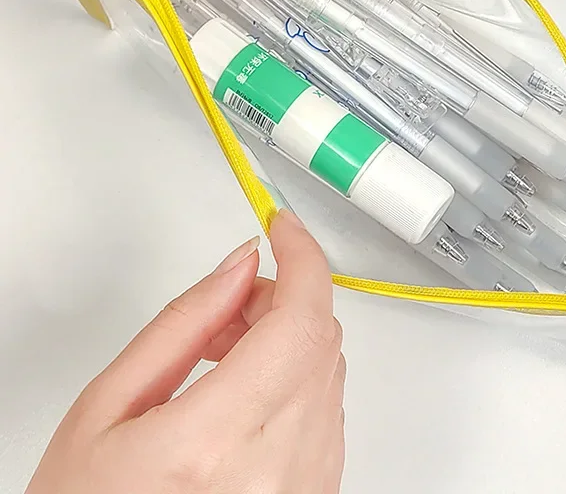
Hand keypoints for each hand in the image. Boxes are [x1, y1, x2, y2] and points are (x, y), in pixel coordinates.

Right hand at [26, 211, 345, 493]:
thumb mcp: (108, 407)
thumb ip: (183, 323)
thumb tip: (239, 265)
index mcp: (213, 442)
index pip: (297, 320)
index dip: (301, 257)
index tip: (283, 227)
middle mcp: (275, 468)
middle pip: (319, 336)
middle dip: (280, 298)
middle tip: (228, 306)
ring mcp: (306, 485)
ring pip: (328, 368)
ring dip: (287, 339)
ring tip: (222, 358)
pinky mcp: (318, 493)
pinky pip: (326, 407)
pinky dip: (295, 378)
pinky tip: (246, 392)